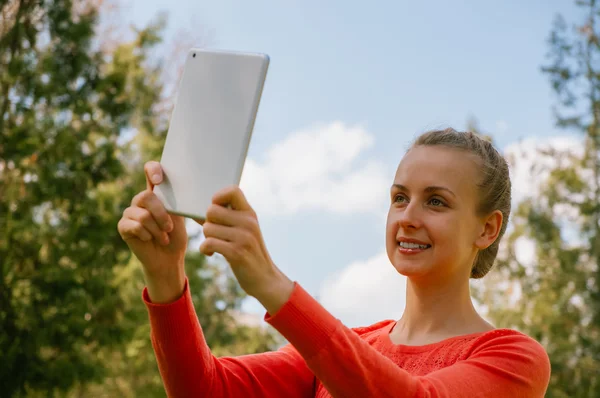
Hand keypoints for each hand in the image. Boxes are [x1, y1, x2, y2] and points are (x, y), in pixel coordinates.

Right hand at [117, 161, 187, 302]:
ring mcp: (130, 212)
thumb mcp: (181, 216)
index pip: (151, 170)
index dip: (153, 169)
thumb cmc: (176, 236)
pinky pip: (134, 226)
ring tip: (163, 237)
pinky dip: (148, 235)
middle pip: (146, 196)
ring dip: (157, 229)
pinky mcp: (123, 226)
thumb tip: (193, 194)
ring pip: (142, 215)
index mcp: (157, 192)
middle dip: (161, 214)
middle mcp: (141, 199)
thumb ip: (180, 201)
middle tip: (169, 228)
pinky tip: (150, 240)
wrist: (169, 259)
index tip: (159, 180)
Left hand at [199, 186, 293, 313]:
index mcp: (249, 213)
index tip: (217, 211)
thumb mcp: (242, 231)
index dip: (218, 197)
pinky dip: (205, 250)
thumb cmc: (248, 253)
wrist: (264, 278)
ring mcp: (244, 237)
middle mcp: (248, 222)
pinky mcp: (237, 252)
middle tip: (215, 234)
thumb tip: (196, 212)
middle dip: (208, 223)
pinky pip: (209, 243)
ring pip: (208, 228)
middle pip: (212, 210)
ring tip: (216, 246)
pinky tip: (211, 254)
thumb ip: (224, 219)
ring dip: (207, 239)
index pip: (233, 190)